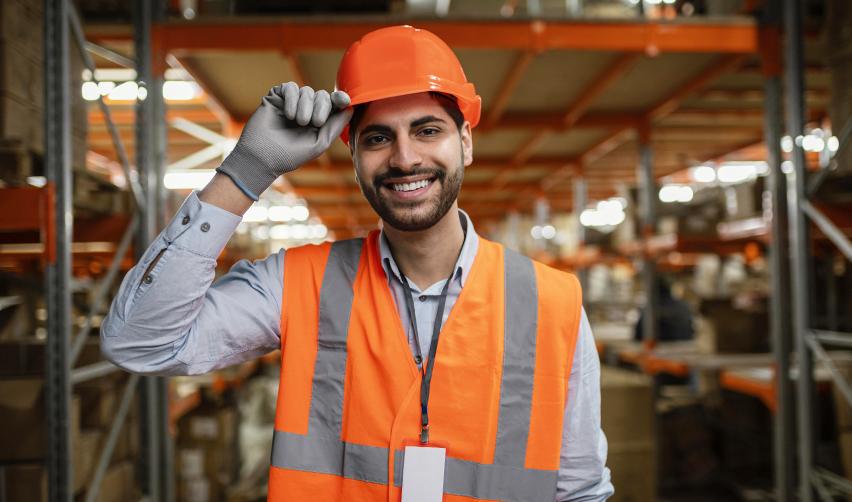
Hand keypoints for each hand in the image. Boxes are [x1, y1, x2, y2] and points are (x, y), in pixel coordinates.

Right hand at [216, 82, 351, 199]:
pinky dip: (292, 99)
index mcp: (317, 121)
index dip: (340, 99)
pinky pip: (290, 87)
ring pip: (307, 91)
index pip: (332, 105)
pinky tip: (288, 114)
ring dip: (305, 106)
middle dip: (321, 107)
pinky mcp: (276, 97)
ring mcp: (290, 102)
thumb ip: (335, 126)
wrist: (263, 157)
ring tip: (298, 122)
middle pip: (322, 95)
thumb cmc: (291, 155)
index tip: (344, 100)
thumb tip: (350, 109)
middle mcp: (305, 110)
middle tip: (313, 122)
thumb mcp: (319, 143)